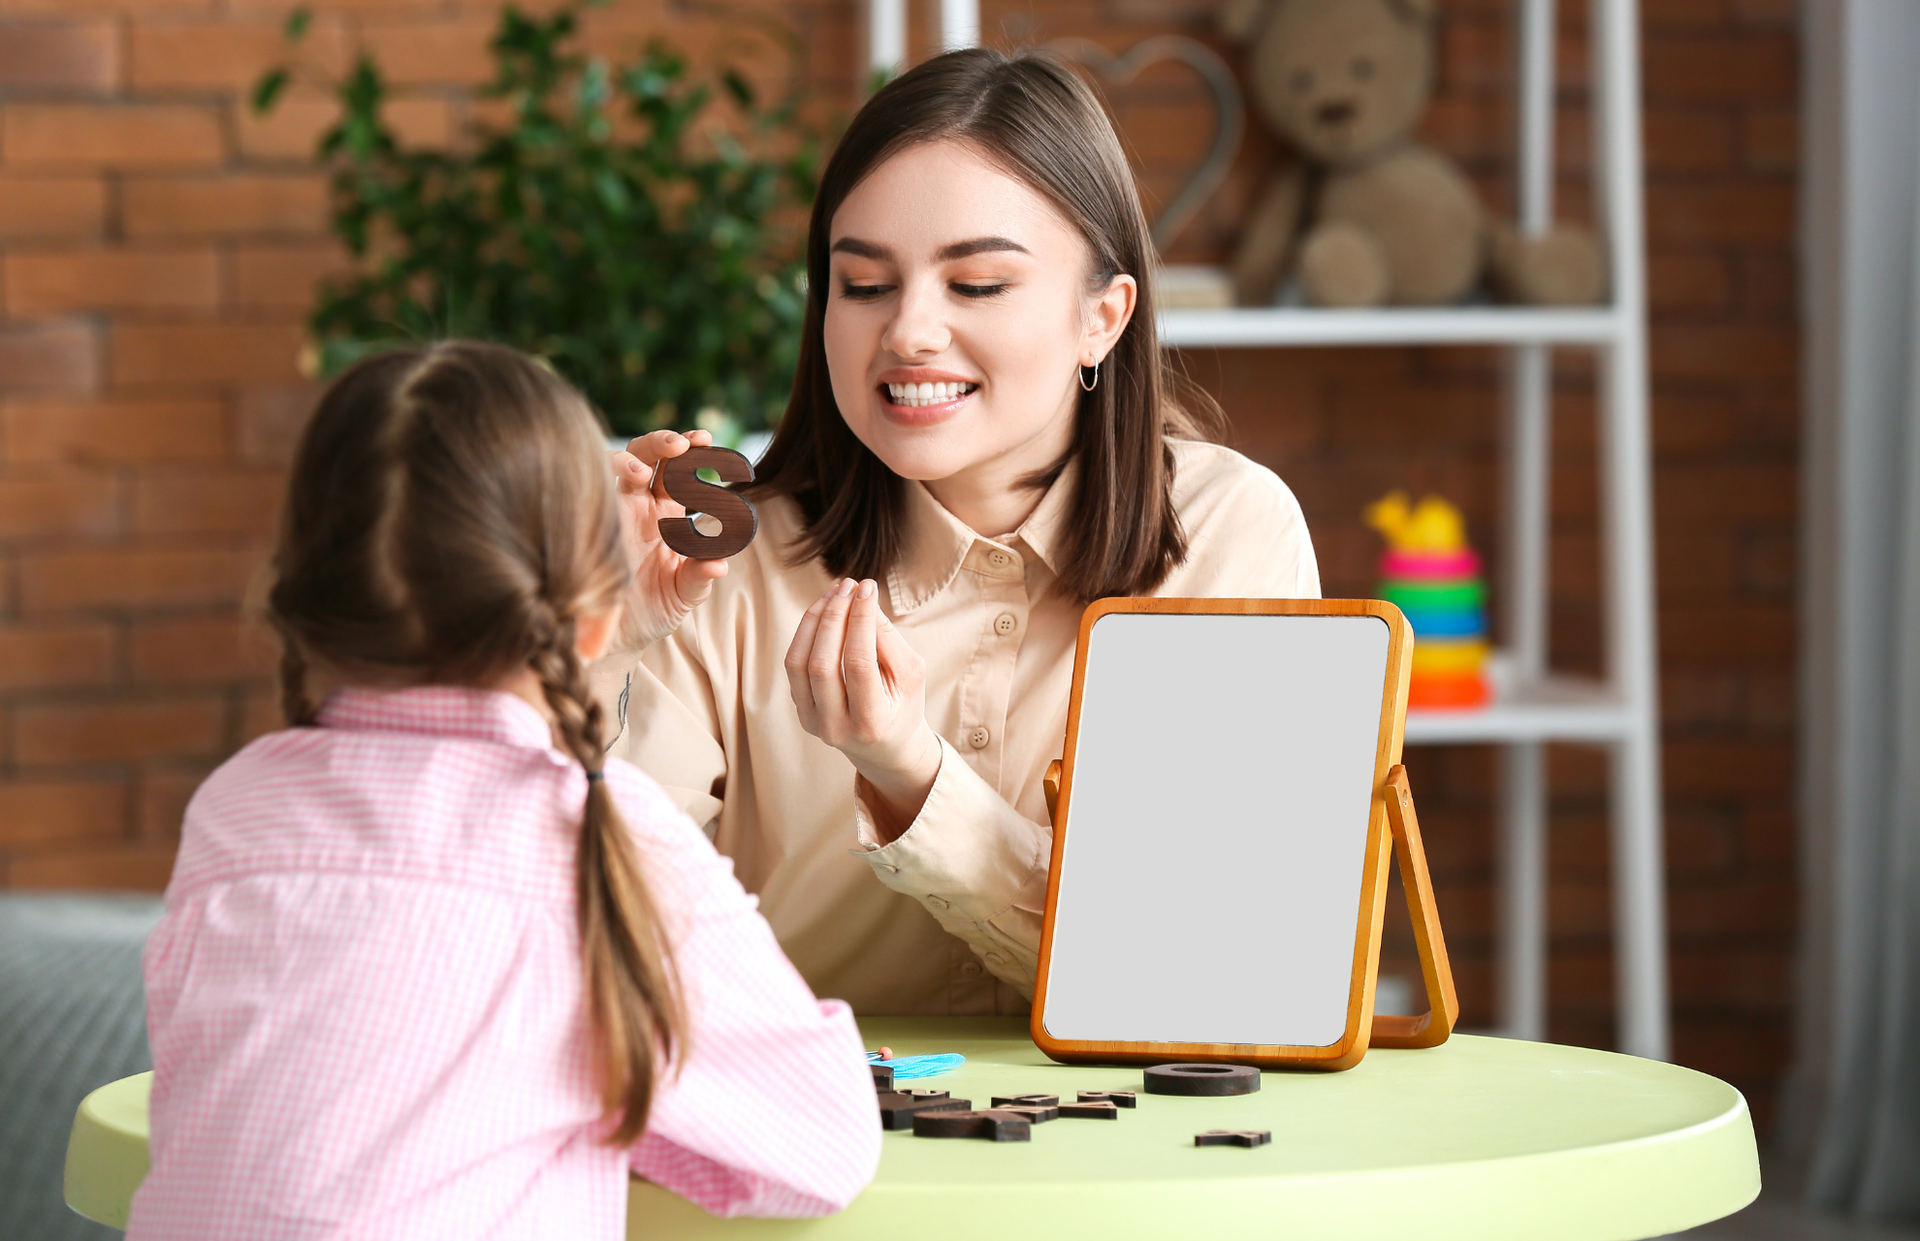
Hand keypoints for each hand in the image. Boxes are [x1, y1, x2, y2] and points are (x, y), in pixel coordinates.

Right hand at [608, 429, 731, 651]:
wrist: (615, 638)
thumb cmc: (651, 612)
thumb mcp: (683, 595)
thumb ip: (700, 577)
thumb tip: (720, 563)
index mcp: (666, 514)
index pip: (679, 470)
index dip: (692, 451)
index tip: (707, 440)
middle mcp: (639, 506)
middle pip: (648, 456)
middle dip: (663, 443)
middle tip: (682, 444)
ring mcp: (612, 512)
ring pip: (617, 466)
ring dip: (632, 458)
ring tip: (644, 472)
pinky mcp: (591, 525)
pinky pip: (589, 491)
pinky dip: (603, 481)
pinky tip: (621, 487)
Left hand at [786, 578, 940, 838]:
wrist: (886, 748)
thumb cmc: (903, 706)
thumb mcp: (910, 675)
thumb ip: (887, 640)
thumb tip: (861, 598)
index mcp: (871, 721)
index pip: (859, 664)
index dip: (861, 621)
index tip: (868, 588)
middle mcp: (836, 727)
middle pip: (822, 663)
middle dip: (834, 617)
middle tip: (849, 585)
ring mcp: (812, 722)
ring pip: (799, 663)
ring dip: (815, 620)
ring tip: (835, 592)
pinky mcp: (800, 711)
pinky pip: (793, 666)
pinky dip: (804, 633)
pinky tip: (822, 612)